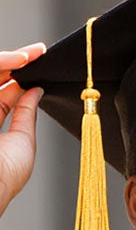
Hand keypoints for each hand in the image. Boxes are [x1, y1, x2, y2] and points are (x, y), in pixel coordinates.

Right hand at [0, 46, 45, 218]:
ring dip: (5, 61)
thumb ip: (26, 114)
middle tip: (37, 52)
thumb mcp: (22, 142)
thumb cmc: (4, 177)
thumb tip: (36, 91)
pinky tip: (15, 62)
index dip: (18, 76)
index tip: (39, 62)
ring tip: (28, 56)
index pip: (1, 93)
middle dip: (13, 62)